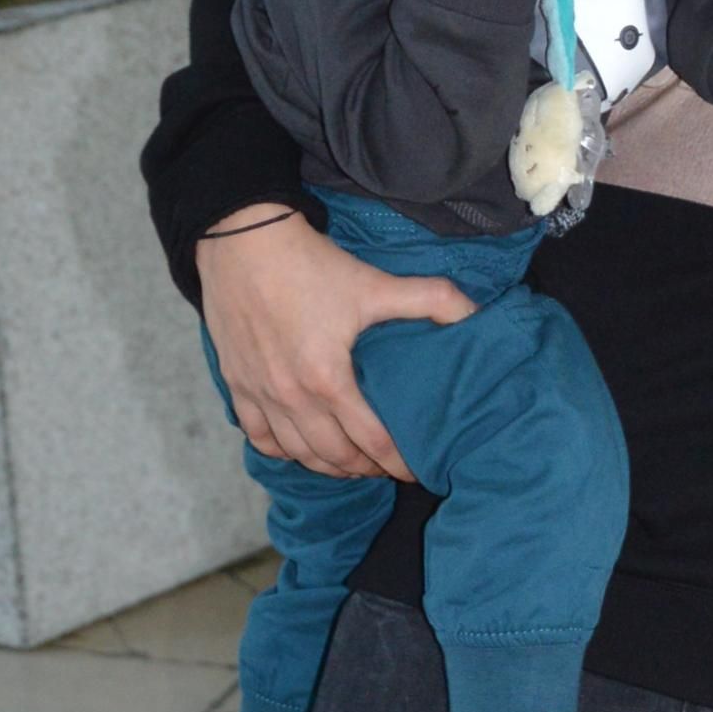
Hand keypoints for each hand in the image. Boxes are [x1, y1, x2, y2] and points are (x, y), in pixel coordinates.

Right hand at [197, 210, 471, 478]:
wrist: (242, 240)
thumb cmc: (309, 264)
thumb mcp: (375, 283)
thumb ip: (432, 300)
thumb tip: (476, 313)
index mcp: (328, 380)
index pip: (371, 441)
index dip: (397, 463)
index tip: (414, 471)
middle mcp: (291, 397)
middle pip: (334, 456)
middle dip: (364, 469)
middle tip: (384, 467)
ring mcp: (260, 394)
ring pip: (295, 454)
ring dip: (325, 466)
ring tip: (349, 465)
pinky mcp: (236, 384)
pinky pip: (257, 436)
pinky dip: (280, 450)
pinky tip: (297, 448)